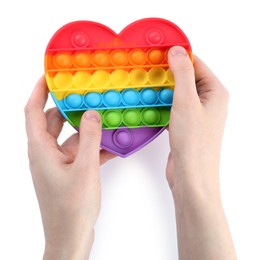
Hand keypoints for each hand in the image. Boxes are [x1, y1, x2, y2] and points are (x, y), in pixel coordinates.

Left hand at [25, 76, 115, 258]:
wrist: (70, 237)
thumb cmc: (71, 208)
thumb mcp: (84, 168)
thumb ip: (90, 138)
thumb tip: (92, 114)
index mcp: (41, 150)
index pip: (33, 111)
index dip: (39, 91)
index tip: (49, 76)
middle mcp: (46, 153)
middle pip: (52, 122)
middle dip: (67, 107)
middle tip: (82, 94)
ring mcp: (58, 163)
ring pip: (70, 137)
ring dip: (85, 129)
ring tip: (102, 117)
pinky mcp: (69, 171)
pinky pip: (80, 152)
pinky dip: (93, 146)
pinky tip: (111, 144)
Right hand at [166, 46, 236, 259]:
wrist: (190, 175)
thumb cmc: (193, 142)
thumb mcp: (187, 102)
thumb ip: (183, 74)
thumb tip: (177, 51)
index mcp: (215, 92)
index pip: (197, 65)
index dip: (179, 57)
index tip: (159, 52)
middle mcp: (209, 102)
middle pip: (187, 79)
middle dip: (168, 74)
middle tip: (148, 68)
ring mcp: (197, 115)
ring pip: (179, 95)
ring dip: (164, 90)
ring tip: (146, 84)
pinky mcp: (187, 126)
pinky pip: (174, 108)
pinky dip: (163, 105)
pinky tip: (150, 104)